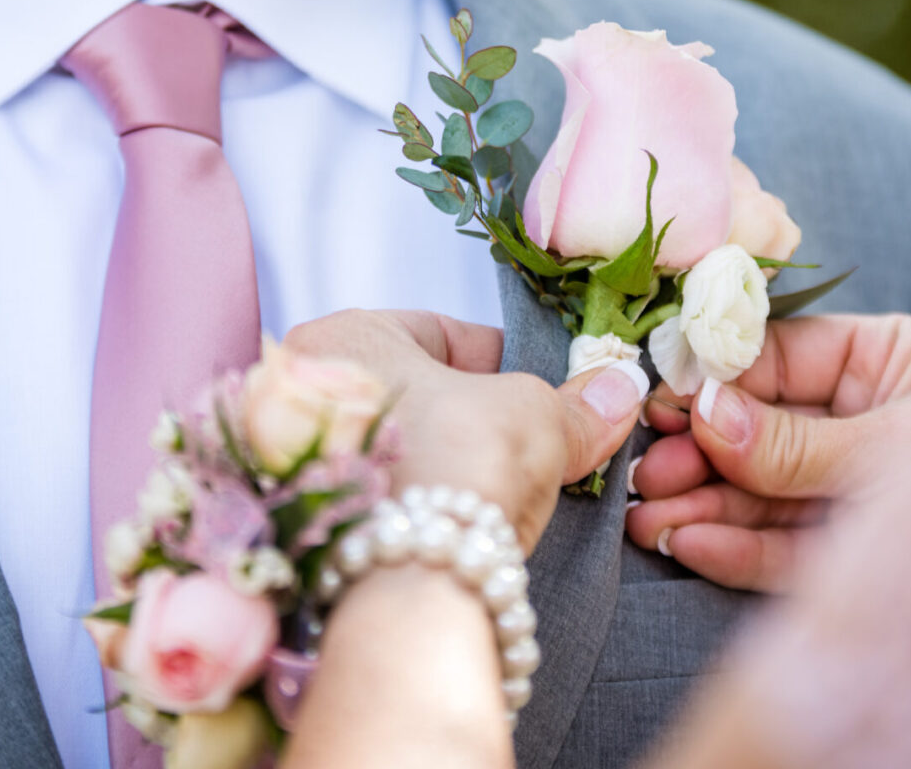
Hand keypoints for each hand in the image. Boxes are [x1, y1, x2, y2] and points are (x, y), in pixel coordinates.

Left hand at [282, 309, 646, 552]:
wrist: (408, 578)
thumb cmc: (459, 463)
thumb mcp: (535, 417)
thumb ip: (575, 403)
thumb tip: (620, 389)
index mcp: (343, 335)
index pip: (440, 332)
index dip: (505, 360)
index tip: (544, 391)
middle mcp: (296, 391)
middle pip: (413, 396)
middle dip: (471, 419)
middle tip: (526, 445)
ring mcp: (290, 464)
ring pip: (393, 452)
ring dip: (444, 467)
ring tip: (497, 492)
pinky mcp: (298, 530)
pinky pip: (373, 503)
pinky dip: (414, 510)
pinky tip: (458, 528)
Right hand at [626, 312, 910, 590]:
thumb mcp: (898, 447)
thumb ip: (799, 441)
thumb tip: (704, 411)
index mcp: (899, 362)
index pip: (786, 356)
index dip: (721, 375)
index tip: (665, 394)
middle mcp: (873, 421)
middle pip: (765, 427)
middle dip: (703, 450)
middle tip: (647, 467)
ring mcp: (858, 490)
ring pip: (765, 491)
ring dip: (703, 504)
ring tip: (647, 517)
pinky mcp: (852, 554)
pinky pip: (785, 546)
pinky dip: (737, 548)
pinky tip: (691, 543)